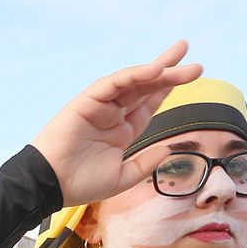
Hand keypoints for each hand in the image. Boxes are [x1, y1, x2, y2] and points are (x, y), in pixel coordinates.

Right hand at [30, 41, 202, 206]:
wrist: (50, 187)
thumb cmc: (80, 185)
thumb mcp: (122, 178)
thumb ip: (145, 163)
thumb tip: (169, 149)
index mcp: (122, 130)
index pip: (150, 103)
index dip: (170, 88)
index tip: (192, 73)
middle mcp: (112, 114)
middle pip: (146, 87)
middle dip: (171, 73)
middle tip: (197, 64)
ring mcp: (99, 106)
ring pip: (133, 82)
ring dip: (158, 71)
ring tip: (183, 61)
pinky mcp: (86, 102)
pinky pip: (112, 84)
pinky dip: (133, 75)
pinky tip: (154, 70)